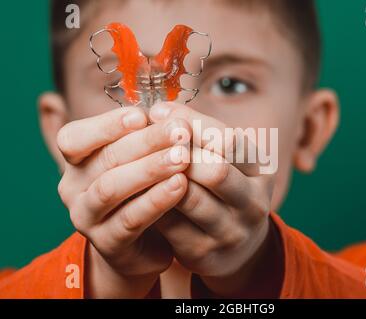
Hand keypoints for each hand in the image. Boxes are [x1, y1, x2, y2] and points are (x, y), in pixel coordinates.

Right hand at [56, 106, 191, 296]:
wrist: (144, 244)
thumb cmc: (143, 191)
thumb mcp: (140, 160)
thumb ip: (146, 138)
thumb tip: (170, 111)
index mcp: (77, 161)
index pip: (75, 137)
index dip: (107, 124)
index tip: (142, 116)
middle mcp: (73, 187)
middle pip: (104, 159)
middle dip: (146, 142)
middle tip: (180, 130)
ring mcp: (86, 217)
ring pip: (111, 188)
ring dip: (150, 169)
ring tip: (183, 157)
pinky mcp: (107, 243)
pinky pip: (130, 219)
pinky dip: (156, 200)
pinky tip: (180, 186)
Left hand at [149, 102, 282, 296]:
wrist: (237, 245)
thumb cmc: (225, 190)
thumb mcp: (227, 161)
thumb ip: (201, 135)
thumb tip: (160, 112)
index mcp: (262, 171)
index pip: (229, 141)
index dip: (191, 123)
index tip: (158, 112)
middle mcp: (253, 203)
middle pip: (215, 171)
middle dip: (178, 152)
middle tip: (149, 140)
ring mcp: (231, 232)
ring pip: (189, 198)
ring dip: (160, 176)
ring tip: (138, 160)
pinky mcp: (204, 254)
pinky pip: (169, 223)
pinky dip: (150, 202)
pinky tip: (138, 188)